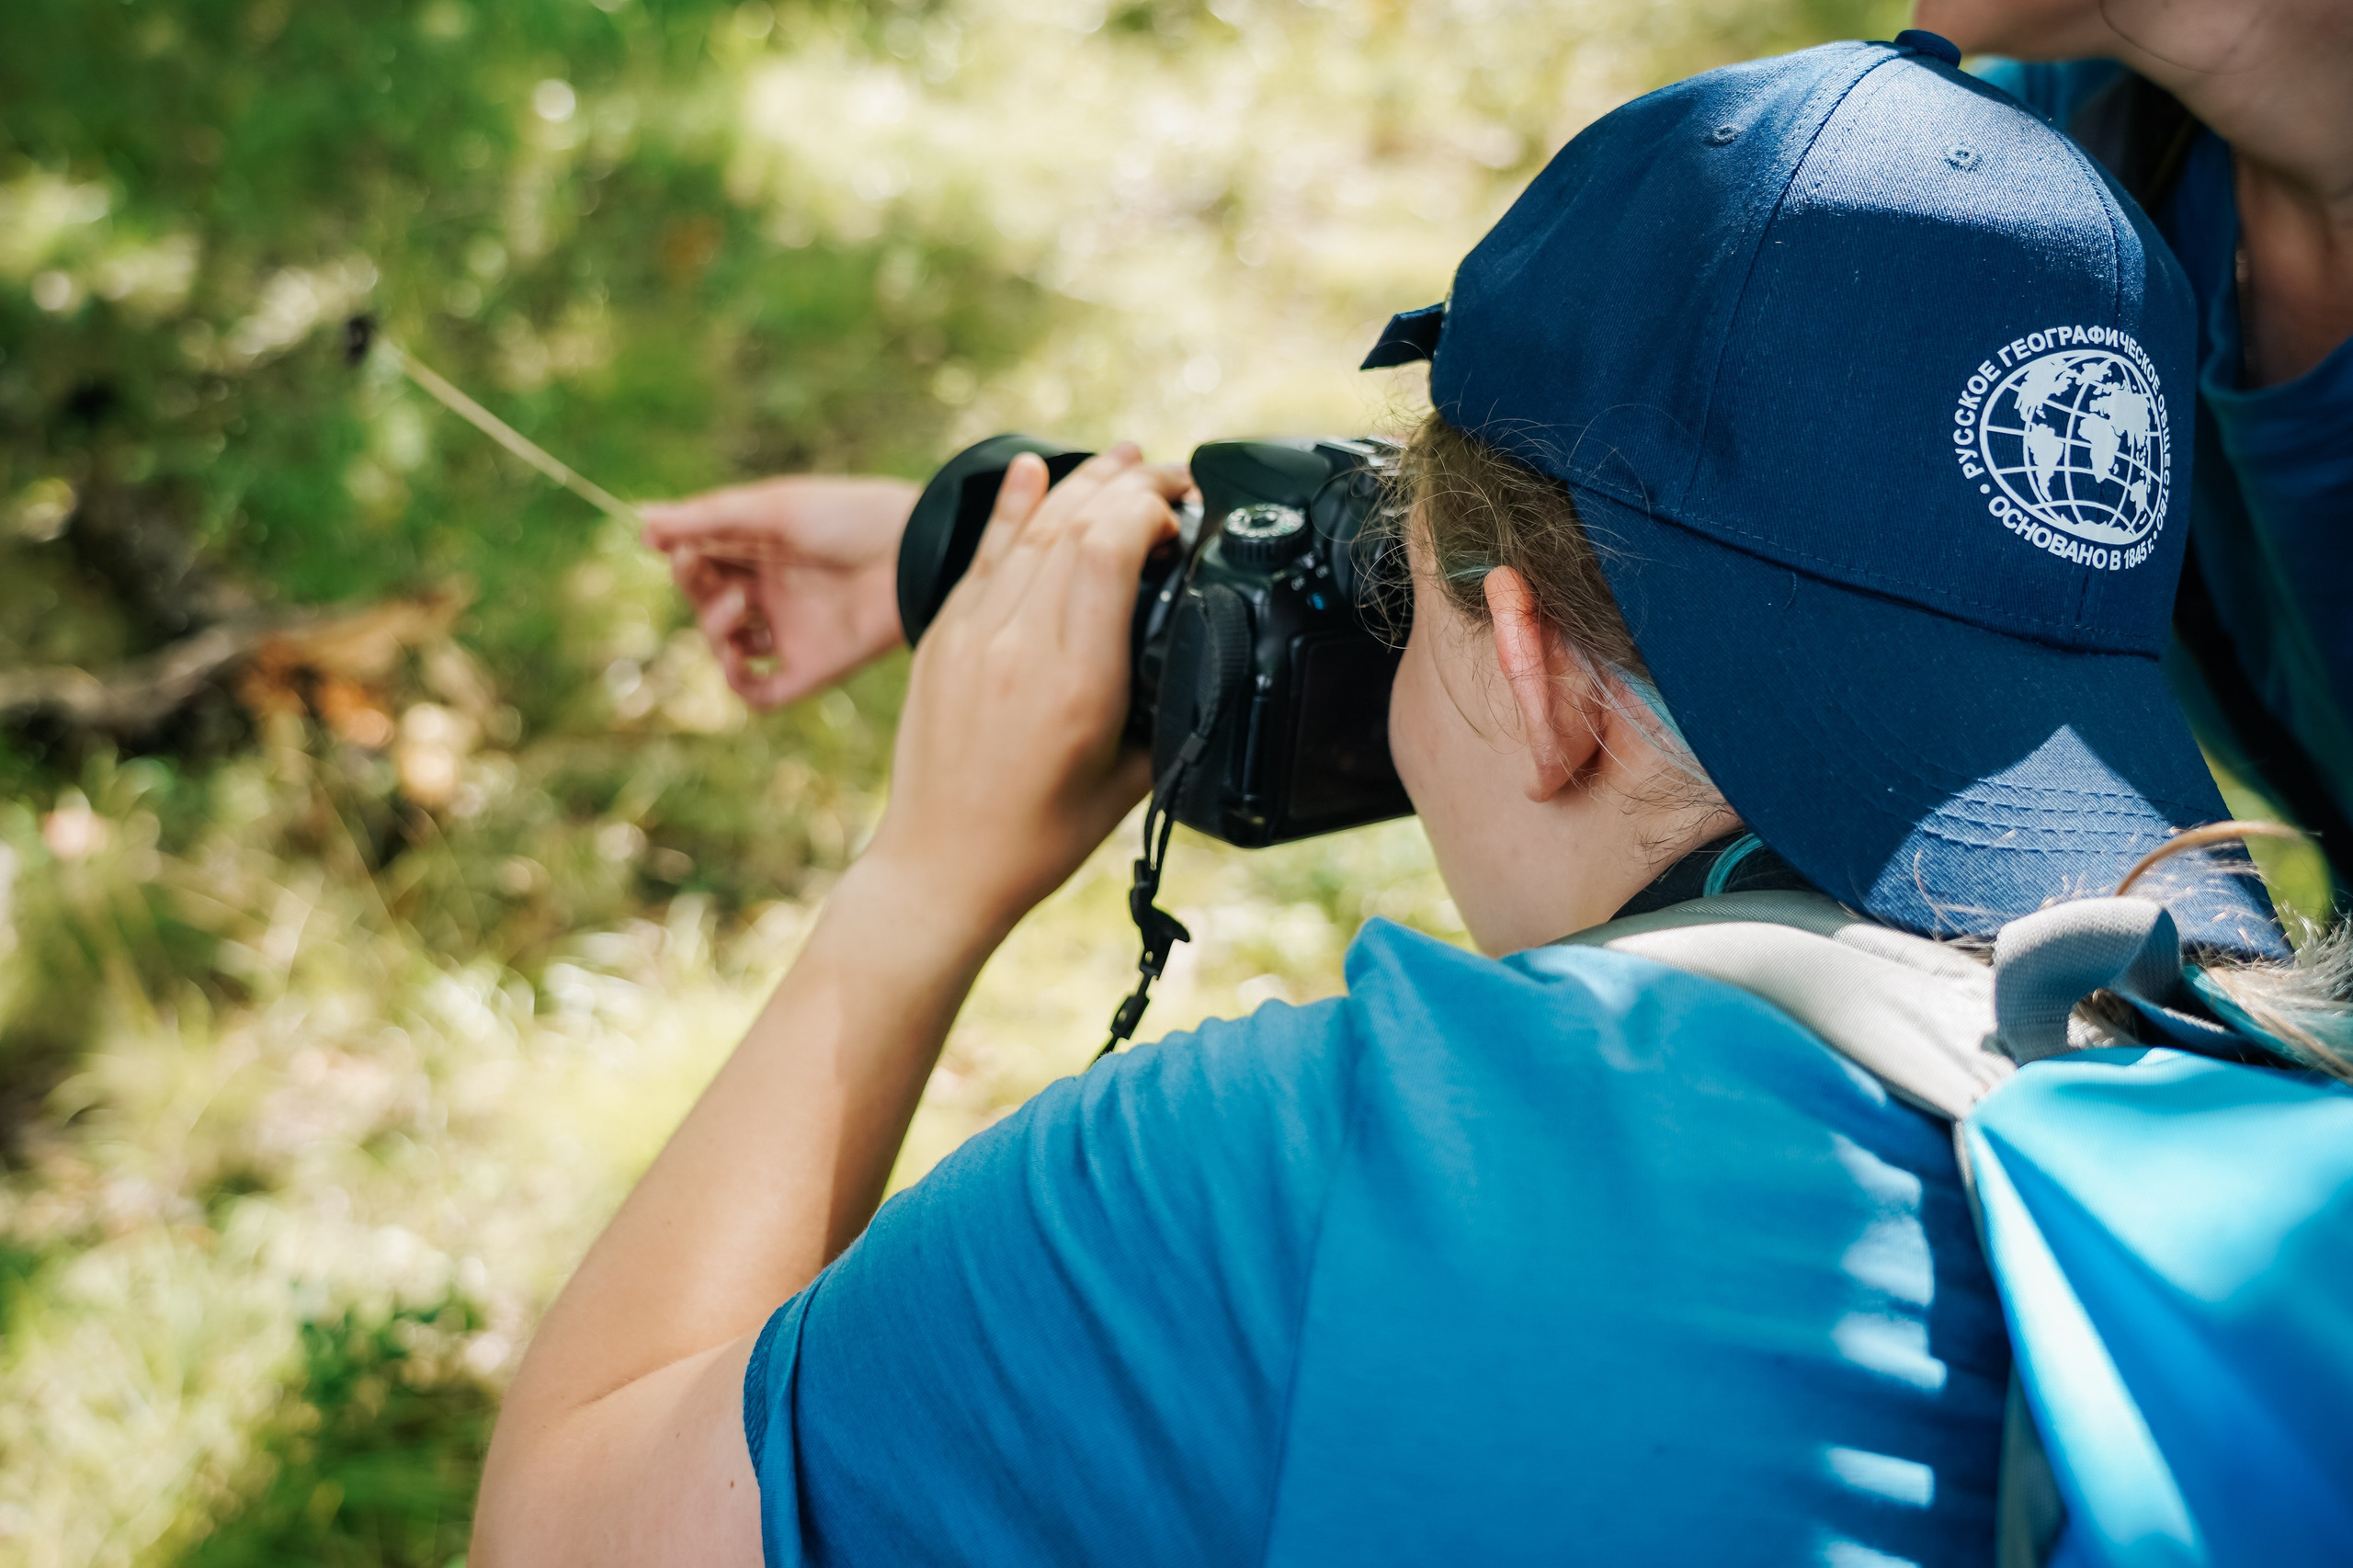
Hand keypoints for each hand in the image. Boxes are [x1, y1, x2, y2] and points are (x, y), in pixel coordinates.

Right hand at [641, 475, 918, 707]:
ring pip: (727, 648)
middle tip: (706, 572)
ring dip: (713, 631)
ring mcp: (793, 631)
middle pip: (708, 604)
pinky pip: (762, 692)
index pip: (703, 562)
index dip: (684, 558)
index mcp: (762, 550)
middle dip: (695, 589)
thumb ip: (707, 519)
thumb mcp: (772, 509)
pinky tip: (736, 658)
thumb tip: (641, 524)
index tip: (676, 546)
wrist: (915, 553)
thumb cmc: (849, 517)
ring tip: (736, 605)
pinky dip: (740, 683)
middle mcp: (774, 592)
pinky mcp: (813, 667)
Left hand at [860, 444, 1188, 938]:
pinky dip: (1013, 506)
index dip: (1149, 509)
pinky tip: (1035, 468)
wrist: (941, 865)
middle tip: (1170, 479)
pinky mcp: (941, 637)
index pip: (1107, 548)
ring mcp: (972, 636)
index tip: (1182, 516)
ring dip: (1082, 484)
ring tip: (1123, 459)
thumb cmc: (1039, 836)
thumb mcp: (1132, 778)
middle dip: (1129, 485)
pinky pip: (982, 553)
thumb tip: (1195, 643)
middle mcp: (1018, 647)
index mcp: (1076, 682)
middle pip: (1074, 524)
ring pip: (1031, 529)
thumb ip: (1168, 706)